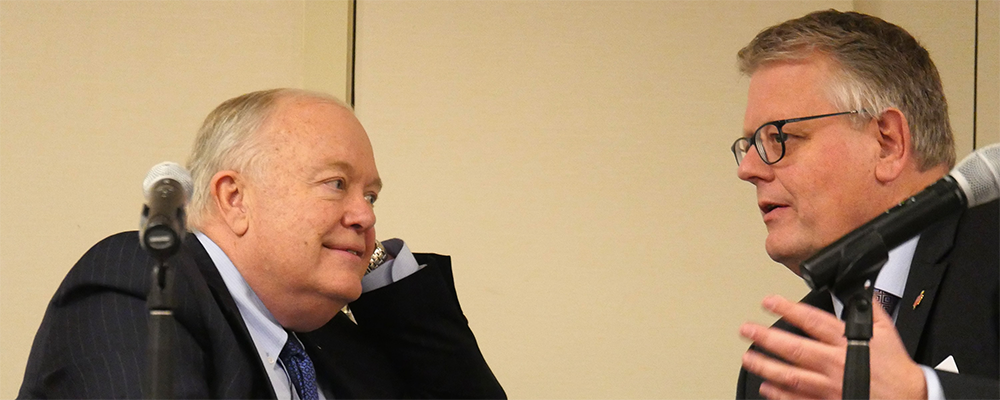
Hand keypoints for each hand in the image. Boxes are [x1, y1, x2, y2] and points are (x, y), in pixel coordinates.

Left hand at [739, 295, 926, 399]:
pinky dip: (779, 394)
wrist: (908, 399)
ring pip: (790, 375)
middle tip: (747, 330)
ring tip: (748, 357)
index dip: (787, 309)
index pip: (811, 321)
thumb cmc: (895, 369)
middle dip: (766, 338)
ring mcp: (829, 386)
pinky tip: (765, 387)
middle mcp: (834, 363)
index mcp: (846, 342)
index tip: (768, 301)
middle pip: (794, 348)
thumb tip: (858, 289)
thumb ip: (868, 308)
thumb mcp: (887, 331)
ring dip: (765, 366)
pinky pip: (798, 399)